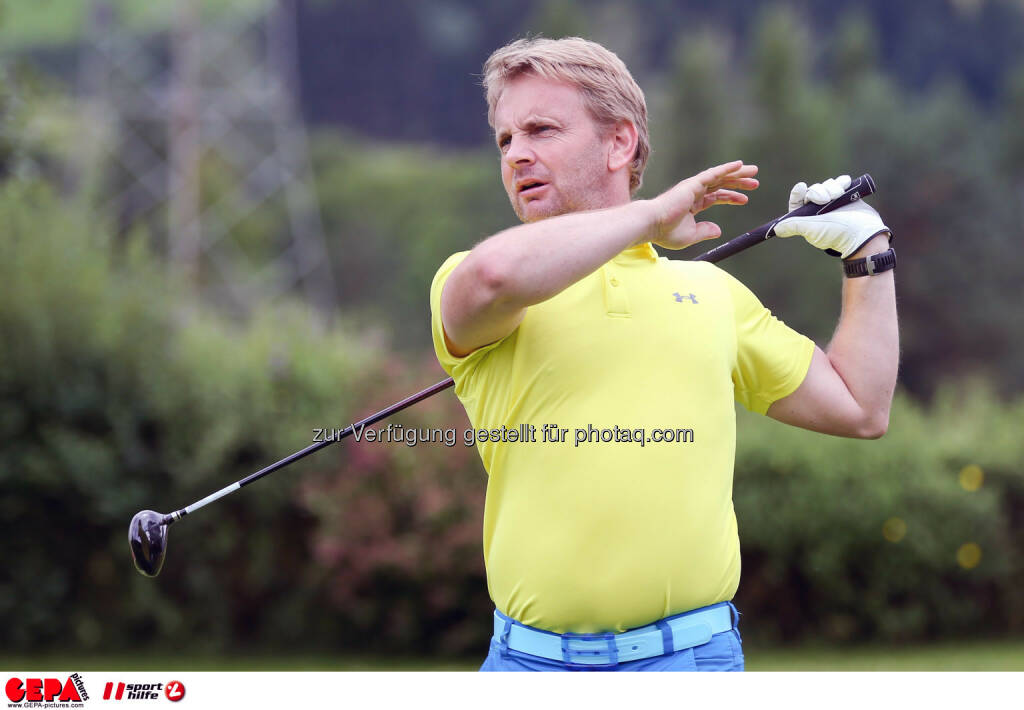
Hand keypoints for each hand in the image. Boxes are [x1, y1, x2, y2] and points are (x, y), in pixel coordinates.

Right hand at [647, 160, 758, 249]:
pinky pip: (713, 173)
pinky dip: (726, 168)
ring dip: (737, 174)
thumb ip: (705, 231)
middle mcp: (694, 192)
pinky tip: (739, 165)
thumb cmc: (666, 232)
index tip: (745, 199)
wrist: (652, 225)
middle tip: (755, 182)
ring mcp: (694, 186)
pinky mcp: (693, 183)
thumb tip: (718, 230)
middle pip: (721, 184)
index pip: (716, 197)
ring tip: (753, 172)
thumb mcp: (691, 235)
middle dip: (738, 182)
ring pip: (720, 176)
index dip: (731, 197)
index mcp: (693, 204)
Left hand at [774, 174, 889, 258]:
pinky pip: (841, 182)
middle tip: (826, 199)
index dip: (797, 193)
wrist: (863, 233)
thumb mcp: (811, 230)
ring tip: (839, 195)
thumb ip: (794, 226)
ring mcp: (834, 203)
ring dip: (832, 187)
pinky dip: (842, 181)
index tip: (801, 187)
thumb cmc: (836, 233)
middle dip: (818, 191)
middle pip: (812, 190)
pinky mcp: (847, 196)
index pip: (797, 202)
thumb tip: (776, 230)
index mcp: (807, 218)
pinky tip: (846, 184)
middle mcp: (819, 210)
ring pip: (827, 185)